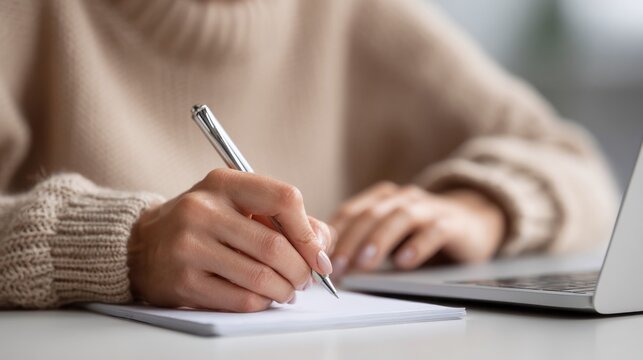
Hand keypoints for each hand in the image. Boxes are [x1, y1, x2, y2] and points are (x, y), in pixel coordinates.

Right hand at [127, 169, 333, 311]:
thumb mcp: (238, 204)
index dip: (309, 231)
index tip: (318, 254)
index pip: (284, 198)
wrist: (141, 244)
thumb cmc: (203, 223)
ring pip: (261, 277)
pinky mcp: (183, 281)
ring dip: (285, 290)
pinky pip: (241, 300)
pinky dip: (262, 303)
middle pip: (275, 246)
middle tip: (305, 279)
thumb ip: (283, 218)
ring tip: (287, 289)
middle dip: (301, 270)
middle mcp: (203, 210)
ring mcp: (190, 246)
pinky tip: (262, 297)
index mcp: (224, 183)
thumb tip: (323, 246)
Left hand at [329, 182, 505, 276]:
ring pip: (399, 218)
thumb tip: (329, 266)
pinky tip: (405, 262)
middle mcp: (403, 198)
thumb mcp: (391, 234)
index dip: (333, 234)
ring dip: (379, 240)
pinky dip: (418, 245)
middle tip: (336, 266)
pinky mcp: (452, 223)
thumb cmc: (423, 231)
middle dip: (350, 240)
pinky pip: (434, 231)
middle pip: (371, 215)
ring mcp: (429, 208)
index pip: (351, 212)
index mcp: (383, 199)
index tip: (318, 257)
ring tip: (364, 263)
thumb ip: (365, 242)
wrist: (475, 220)